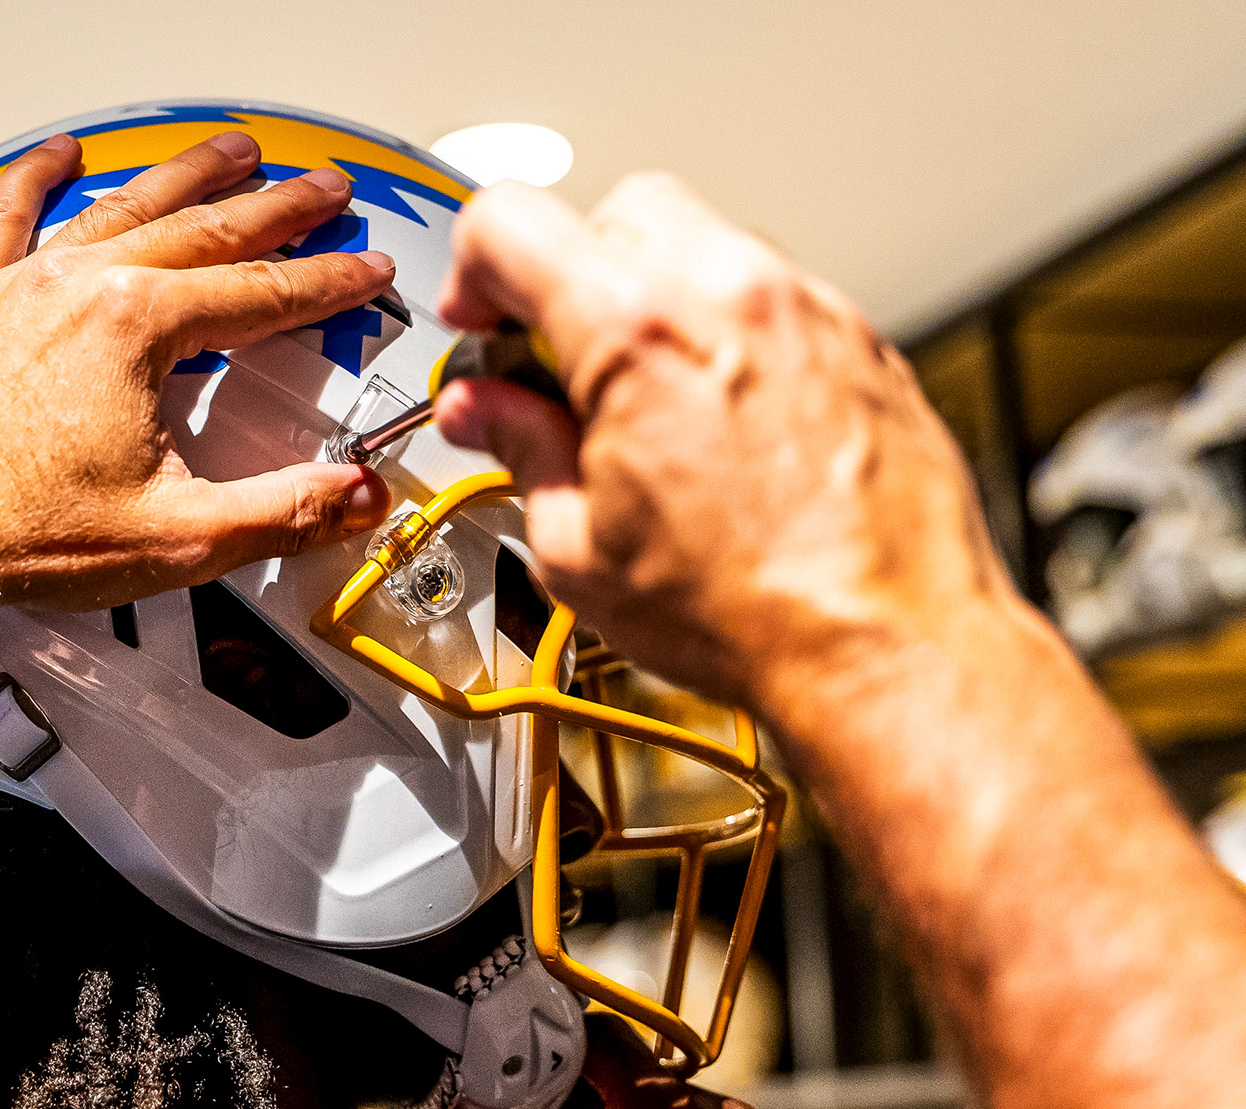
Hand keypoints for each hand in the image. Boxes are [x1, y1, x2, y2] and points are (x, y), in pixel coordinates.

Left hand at [0, 131, 394, 641]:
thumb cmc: (17, 535)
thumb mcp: (179, 535)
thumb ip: (280, 511)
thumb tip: (350, 494)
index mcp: (135, 327)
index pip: (260, 294)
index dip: (326, 282)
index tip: (362, 270)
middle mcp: (75, 287)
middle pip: (202, 230)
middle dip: (276, 208)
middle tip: (321, 191)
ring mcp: (15, 286)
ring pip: (118, 207)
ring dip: (184, 177)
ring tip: (231, 154)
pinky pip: (2, 218)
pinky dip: (35, 179)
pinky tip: (61, 154)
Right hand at [432, 174, 1015, 711]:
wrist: (885, 646)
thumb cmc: (752, 612)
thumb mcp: (580, 547)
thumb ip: (520, 451)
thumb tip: (488, 414)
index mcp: (637, 333)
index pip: (511, 222)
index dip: (472, 271)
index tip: (478, 323)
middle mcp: (729, 293)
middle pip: (614, 212)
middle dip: (568, 274)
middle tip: (547, 359)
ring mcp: (806, 309)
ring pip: (701, 244)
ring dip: (651, 299)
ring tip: (635, 400)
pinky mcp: (859, 341)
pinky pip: (768, 297)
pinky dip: (723, 332)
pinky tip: (710, 418)